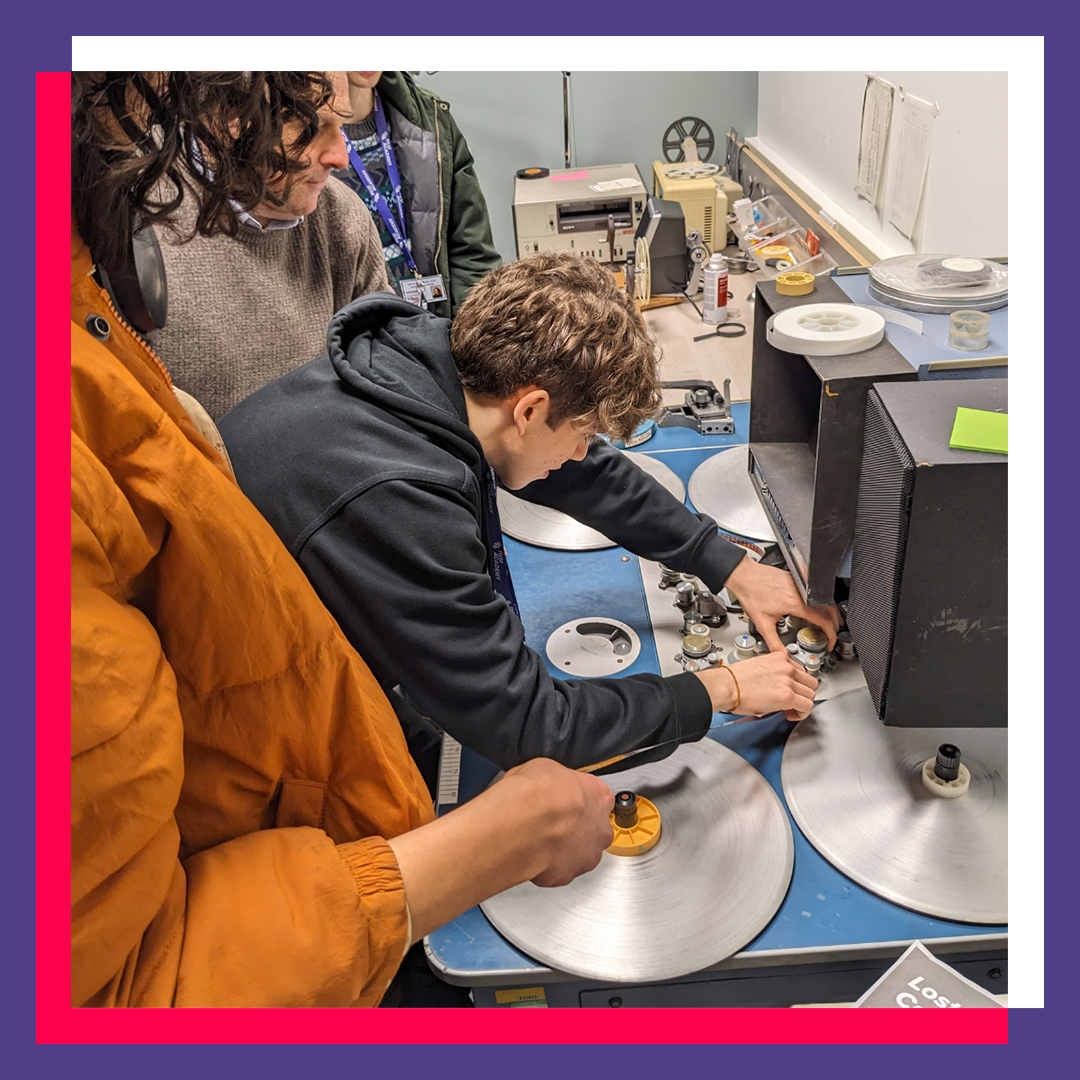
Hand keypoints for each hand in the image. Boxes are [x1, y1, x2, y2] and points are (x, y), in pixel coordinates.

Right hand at [500, 759, 614, 887]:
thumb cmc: (537, 794)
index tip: (564, 799)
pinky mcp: (568, 876)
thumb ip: (553, 781)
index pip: (597, 797)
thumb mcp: (543, 767)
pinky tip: (530, 853)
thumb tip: (543, 782)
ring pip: (578, 853)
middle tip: (550, 821)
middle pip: (593, 829)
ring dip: (562, 848)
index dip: (577, 799)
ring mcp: (587, 855)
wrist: (524, 824)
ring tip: (537, 839)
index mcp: (599, 796)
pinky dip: (545, 864)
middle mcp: (600, 828)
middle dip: (574, 827)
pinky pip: (558, 870)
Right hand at [696, 650, 817, 719]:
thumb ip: (775, 674)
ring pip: (811, 695)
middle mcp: (786, 667)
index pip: (801, 672)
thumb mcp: (759, 668)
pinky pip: (807, 706)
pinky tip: (790, 715)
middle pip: (810, 683)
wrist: (725, 686)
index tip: (791, 692)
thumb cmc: (734, 680)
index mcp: (779, 658)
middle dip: (803, 695)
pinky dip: (802, 713)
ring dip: (802, 704)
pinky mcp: (787, 695)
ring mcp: (788, 680)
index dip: (798, 685)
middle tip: (792, 703)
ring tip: (789, 710)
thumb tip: (779, 687)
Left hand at [724, 556, 840, 653]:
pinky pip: (817, 592)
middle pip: (830, 610)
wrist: (744, 576)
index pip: (824, 621)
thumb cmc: (751, 594)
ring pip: (826, 599)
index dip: (831, 635)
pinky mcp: (798, 579)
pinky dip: (823, 603)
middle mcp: (802, 592)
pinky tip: (818, 608)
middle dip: (835, 625)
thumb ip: (773, 643)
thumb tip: (781, 656)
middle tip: (832, 636)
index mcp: (797, 604)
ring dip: (831, 613)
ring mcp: (801, 584)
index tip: (830, 643)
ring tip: (829, 624)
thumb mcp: (762, 623)